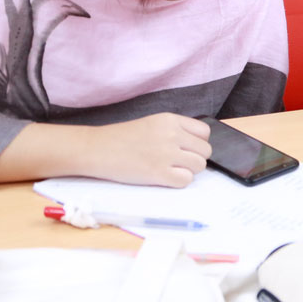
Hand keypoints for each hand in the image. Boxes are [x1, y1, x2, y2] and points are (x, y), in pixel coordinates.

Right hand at [85, 113, 211, 187]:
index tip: (186, 148)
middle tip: (178, 162)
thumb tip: (195, 145)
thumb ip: (174, 130)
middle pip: (205, 151)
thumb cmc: (122, 138)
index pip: (204, 132)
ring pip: (199, 166)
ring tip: (170, 170)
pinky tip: (165, 178)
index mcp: (170, 119)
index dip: (198, 143)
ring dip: (188, 171)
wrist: (97, 149)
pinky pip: (186, 180)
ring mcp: (166, 154)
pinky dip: (179, 182)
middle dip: (194, 158)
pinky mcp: (159, 173)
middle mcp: (172, 134)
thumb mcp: (152, 123)